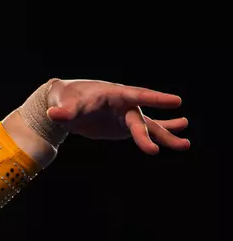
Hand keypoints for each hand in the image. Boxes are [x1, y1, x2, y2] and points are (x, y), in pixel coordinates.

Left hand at [47, 79, 189, 153]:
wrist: (66, 102)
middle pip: (141, 120)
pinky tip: (176, 140)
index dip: (156, 99)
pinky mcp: (124, 127)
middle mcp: (125, 104)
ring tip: (185, 145)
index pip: (137, 96)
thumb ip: (65, 110)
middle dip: (153, 133)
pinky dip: (158, 136)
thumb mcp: (66, 103)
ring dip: (167, 135)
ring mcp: (126, 115)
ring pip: (150, 127)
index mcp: (115, 94)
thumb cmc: (67, 98)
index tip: (176, 102)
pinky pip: (144, 133)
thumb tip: (54, 114)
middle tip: (164, 146)